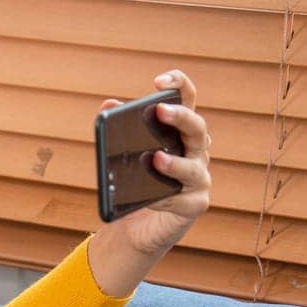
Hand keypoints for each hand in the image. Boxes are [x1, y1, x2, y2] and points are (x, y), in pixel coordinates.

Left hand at [97, 69, 212, 258]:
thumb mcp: (123, 155)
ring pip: (193, 167)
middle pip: (197, 128)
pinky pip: (183, 200)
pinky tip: (151, 200)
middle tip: (159, 110)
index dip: (179, 85)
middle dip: (180, 117)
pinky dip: (166, 199)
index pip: (188, 100)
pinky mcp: (195, 204)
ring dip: (174, 163)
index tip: (159, 81)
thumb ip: (117, 130)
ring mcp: (199, 177)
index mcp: (180, 132)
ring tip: (155, 158)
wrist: (138, 226)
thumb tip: (108, 106)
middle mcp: (195, 151)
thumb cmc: (136, 183)